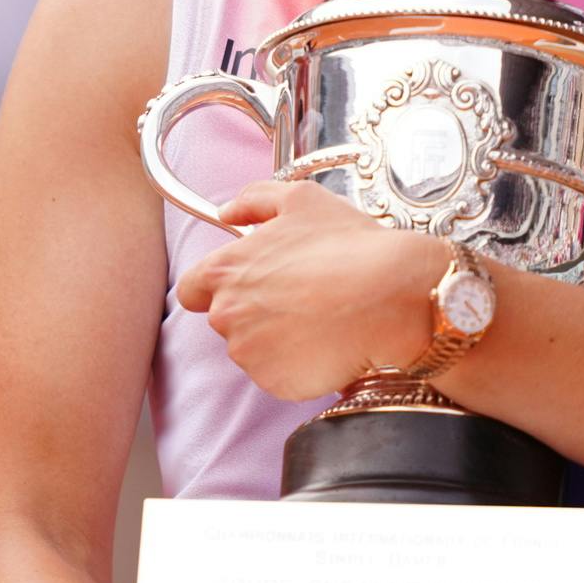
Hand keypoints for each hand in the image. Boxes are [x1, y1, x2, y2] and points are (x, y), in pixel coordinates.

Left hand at [171, 181, 449, 397]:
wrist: (392, 298)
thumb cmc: (350, 247)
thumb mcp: (301, 200)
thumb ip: (254, 200)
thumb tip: (228, 212)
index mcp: (224, 271)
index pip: (192, 289)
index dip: (216, 287)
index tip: (244, 286)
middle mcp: (226, 315)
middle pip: (225, 320)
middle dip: (253, 312)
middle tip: (298, 300)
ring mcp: (248, 354)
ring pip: (252, 350)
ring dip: (276, 339)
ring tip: (318, 319)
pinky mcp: (274, 383)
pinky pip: (278, 376)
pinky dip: (297, 365)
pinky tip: (325, 343)